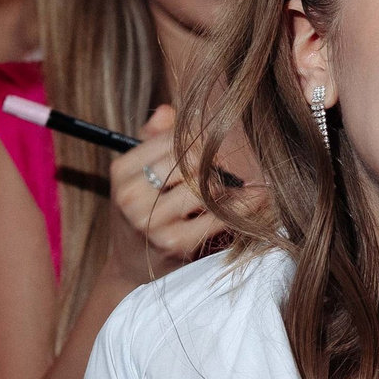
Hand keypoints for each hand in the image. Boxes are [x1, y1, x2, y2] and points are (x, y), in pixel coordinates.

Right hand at [105, 106, 227, 284]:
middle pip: (189, 162)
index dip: (197, 140)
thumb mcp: (137, 175)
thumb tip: (168, 111)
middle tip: (223, 169)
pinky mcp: (176, 244)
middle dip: (212, 162)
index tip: (210, 146)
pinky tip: (257, 198)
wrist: (133, 266)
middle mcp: (131, 197)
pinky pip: (218, 216)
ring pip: (203, 187)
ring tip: (231, 187)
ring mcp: (152, 222)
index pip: (170, 140)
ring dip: (225, 185)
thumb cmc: (141, 211)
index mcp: (122, 172)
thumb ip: (153, 139)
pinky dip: (242, 205)